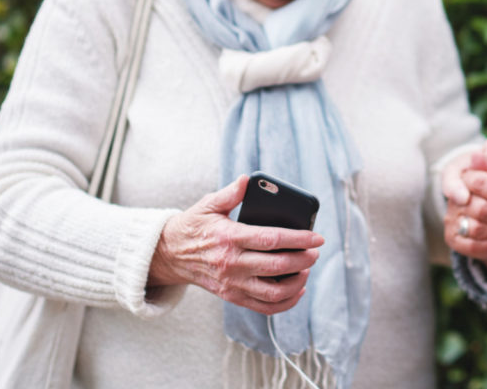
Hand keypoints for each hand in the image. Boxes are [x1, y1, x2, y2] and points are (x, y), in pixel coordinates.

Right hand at [148, 175, 324, 314]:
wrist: (169, 255)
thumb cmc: (193, 226)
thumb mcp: (208, 205)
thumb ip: (231, 193)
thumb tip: (248, 179)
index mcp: (229, 237)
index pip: (271, 239)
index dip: (299, 239)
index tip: (317, 238)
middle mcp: (232, 263)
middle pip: (276, 266)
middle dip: (303, 260)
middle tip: (315, 252)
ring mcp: (232, 283)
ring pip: (273, 292)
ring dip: (297, 282)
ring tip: (307, 269)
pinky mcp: (231, 296)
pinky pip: (263, 307)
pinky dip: (285, 303)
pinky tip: (297, 289)